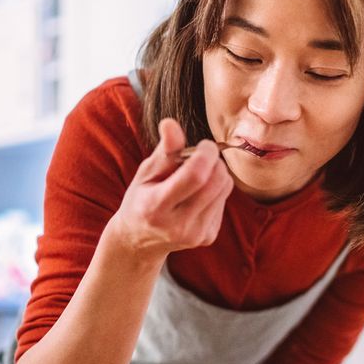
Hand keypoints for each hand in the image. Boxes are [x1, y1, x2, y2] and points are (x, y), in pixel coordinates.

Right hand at [107, 118, 233, 257]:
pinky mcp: (208, 237)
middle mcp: (178, 226)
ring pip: (224, 188)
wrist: (139, 240)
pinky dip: (215, 190)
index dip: (206, 154)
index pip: (195, 176)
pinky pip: (224, 200)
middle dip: (214, 161)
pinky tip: (197, 195)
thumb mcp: (146, 172)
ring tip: (195, 176)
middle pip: (216, 182)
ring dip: (216, 174)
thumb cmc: (141, 198)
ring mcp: (195, 235)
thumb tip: (171, 123)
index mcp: (156, 207)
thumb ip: (164, 150)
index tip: (204, 144)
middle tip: (200, 156)